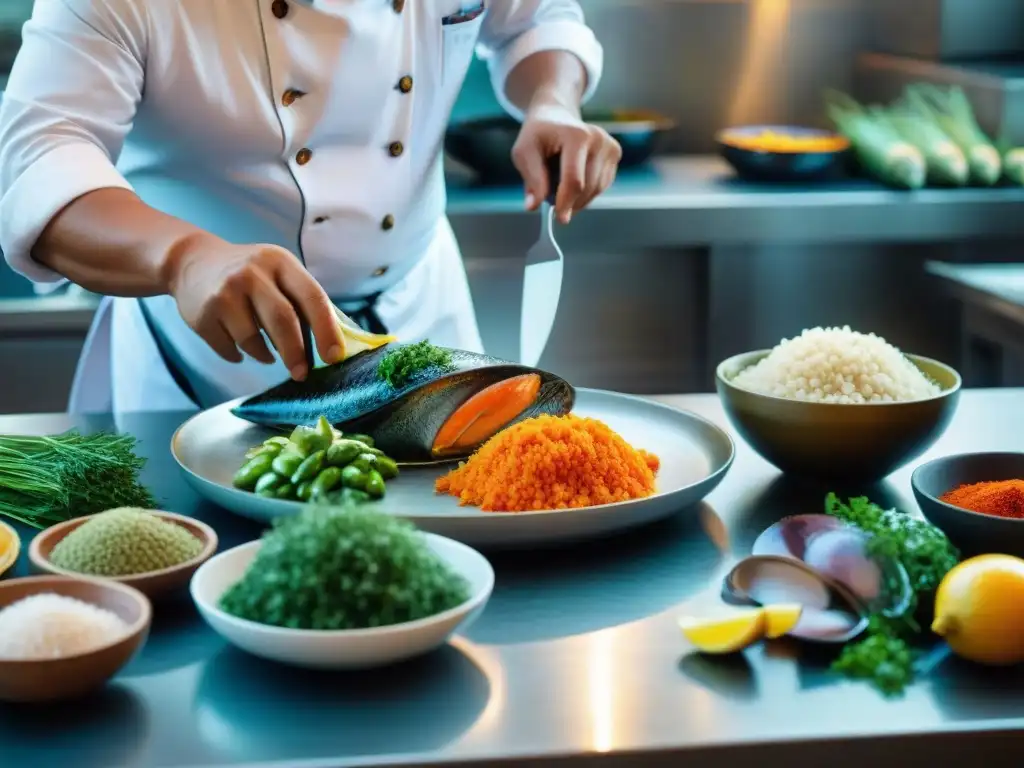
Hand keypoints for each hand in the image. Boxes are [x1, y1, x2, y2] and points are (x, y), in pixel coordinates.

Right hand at [165, 234, 343, 380]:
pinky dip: (239, 355)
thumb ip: (303, 302)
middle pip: (283, 320)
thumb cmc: (250, 274)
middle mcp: (252, 273)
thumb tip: (334, 345)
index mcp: (280, 262)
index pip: (312, 297)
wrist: (192, 261)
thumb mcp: (279, 273)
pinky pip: (229, 349)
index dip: (326, 330)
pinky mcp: (203, 314)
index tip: (334, 357)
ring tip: (268, 355)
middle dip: (296, 353)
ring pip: (253, 339)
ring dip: (265, 355)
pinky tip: (240, 346)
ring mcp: (224, 292)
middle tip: (301, 374)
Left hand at [512, 102, 621, 223]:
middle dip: (569, 201)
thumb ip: (531, 179)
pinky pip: (602, 185)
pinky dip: (587, 191)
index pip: (574, 180)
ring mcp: (610, 145)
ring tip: (560, 183)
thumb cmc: (538, 134)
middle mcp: (598, 139)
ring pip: (597, 189)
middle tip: (552, 198)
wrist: (555, 115)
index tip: (559, 218)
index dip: (566, 203)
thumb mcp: (524, 152)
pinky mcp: (615, 153)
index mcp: (576, 135)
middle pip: (587, 187)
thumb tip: (533, 205)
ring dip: (578, 197)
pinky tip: (575, 180)